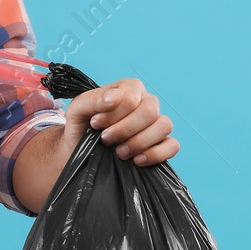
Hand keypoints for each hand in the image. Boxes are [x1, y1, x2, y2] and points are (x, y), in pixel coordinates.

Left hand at [62, 77, 178, 166]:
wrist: (80, 150)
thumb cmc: (81, 126)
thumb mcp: (77, 109)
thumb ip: (93, 99)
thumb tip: (113, 98)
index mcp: (129, 89)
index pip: (132, 96)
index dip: (114, 113)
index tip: (95, 124)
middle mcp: (146, 103)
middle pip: (150, 111)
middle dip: (125, 130)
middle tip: (106, 140)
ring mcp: (156, 124)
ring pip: (164, 126)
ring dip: (138, 142)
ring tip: (119, 152)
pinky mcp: (161, 145)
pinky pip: (173, 146)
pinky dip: (156, 154)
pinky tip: (136, 160)